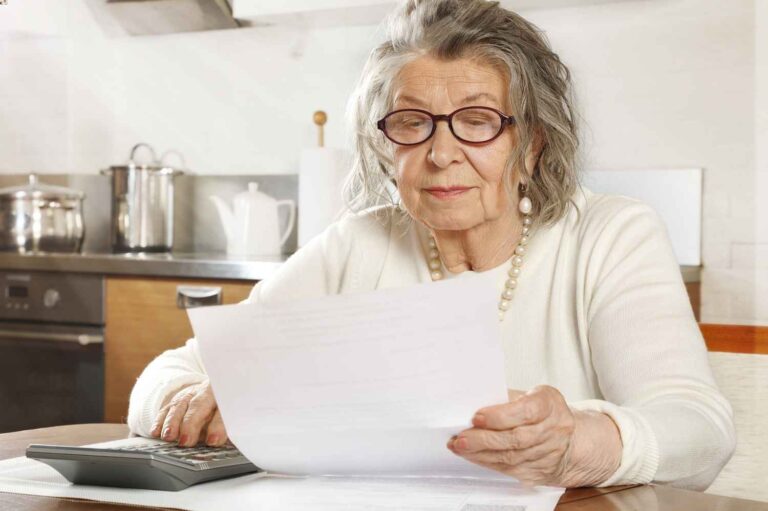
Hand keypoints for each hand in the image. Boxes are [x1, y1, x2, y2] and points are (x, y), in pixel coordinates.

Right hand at [149, 380, 228, 446]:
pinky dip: (159, 421)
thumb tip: (222, 443)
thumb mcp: (231, 419)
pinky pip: (166, 409)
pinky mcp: (175, 401)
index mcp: (226, 396)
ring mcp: (190, 395)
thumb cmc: (226, 411)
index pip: (223, 410)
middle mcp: (207, 393)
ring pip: (180, 406)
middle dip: (191, 424)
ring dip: (172, 423)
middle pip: (199, 405)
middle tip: (186, 441)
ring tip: (169, 437)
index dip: (218, 426)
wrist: (215, 393)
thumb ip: (227, 429)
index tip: (213, 441)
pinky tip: (155, 432)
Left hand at [447, 385, 620, 486]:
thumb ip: (505, 398)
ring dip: (481, 454)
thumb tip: (471, 402)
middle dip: (484, 439)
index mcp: (550, 404)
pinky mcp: (541, 470)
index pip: (526, 411)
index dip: (499, 416)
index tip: (476, 417)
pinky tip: (473, 457)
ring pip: (512, 457)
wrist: (569, 437)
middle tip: (461, 438)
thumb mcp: (529, 395)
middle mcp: (554, 429)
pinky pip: (511, 469)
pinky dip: (489, 463)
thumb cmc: (542, 411)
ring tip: (460, 447)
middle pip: (517, 438)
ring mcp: (549, 453)